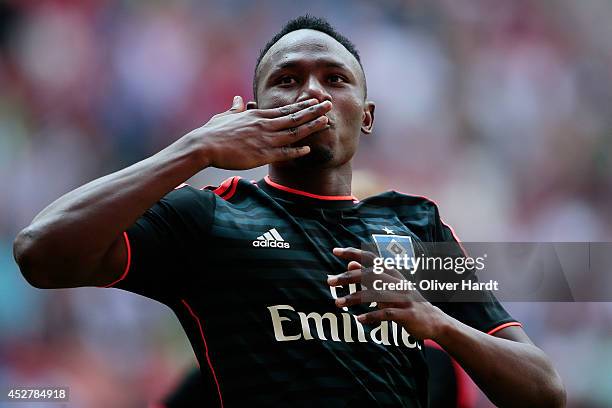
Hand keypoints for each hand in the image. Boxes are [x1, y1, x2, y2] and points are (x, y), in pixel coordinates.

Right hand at [190, 96, 331, 169]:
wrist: (204, 146)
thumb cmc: (212, 132)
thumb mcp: (224, 116)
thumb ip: (235, 109)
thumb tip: (238, 100)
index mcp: (257, 115)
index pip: (285, 109)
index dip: (302, 105)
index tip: (315, 101)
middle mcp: (264, 124)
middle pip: (294, 117)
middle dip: (313, 110)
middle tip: (329, 104)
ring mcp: (264, 139)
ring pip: (293, 132)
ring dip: (311, 127)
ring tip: (326, 121)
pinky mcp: (261, 154)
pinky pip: (283, 152)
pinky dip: (297, 150)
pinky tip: (308, 149)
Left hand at [328, 247, 447, 339]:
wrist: (435, 321)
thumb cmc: (407, 302)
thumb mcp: (389, 287)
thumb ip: (370, 276)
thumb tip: (350, 264)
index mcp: (393, 274)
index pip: (371, 259)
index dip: (354, 253)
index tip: (335, 251)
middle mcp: (398, 282)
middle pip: (370, 274)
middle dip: (348, 277)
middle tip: (330, 281)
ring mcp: (404, 297)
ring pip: (376, 294)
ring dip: (354, 298)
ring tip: (337, 302)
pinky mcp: (407, 314)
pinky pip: (387, 313)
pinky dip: (372, 316)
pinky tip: (359, 319)